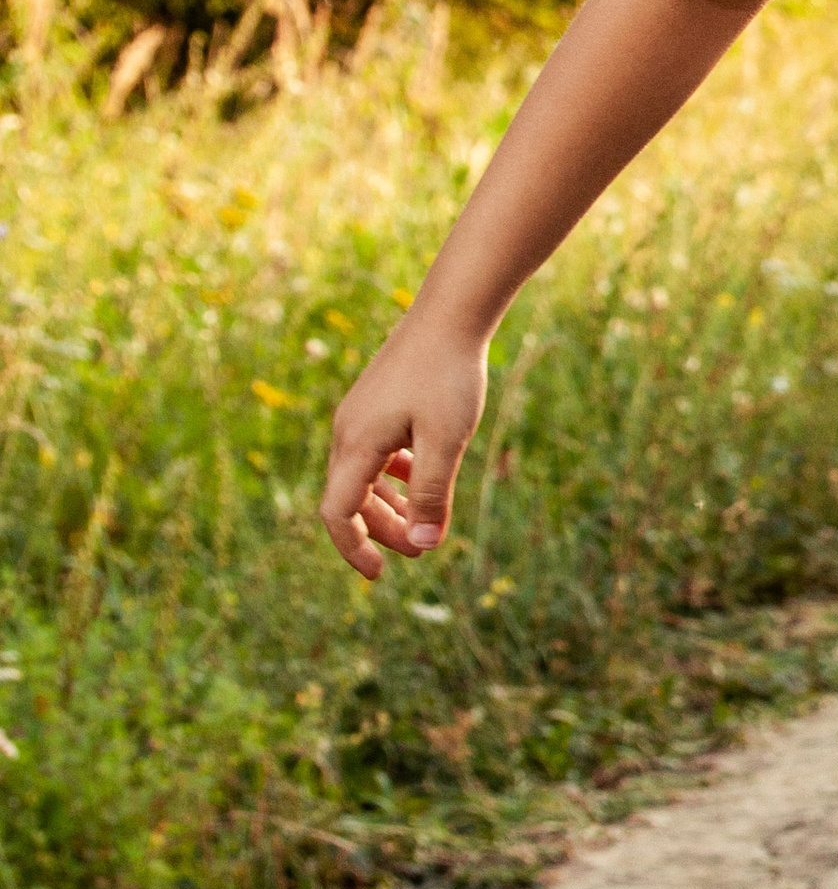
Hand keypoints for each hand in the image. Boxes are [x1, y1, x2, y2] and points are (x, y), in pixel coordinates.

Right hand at [320, 313, 489, 579]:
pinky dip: (393, 476)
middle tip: (421, 550)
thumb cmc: (448, 376)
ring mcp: (360, 415)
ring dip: (388, 505)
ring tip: (424, 523)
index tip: (379, 574)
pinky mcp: (376, 404)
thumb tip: (424, 545)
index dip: (353, 548)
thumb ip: (432, 495)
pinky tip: (419, 479)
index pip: (337, 513)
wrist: (450, 315)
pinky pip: (374, 454)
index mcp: (356, 445)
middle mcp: (347, 431)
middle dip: (380, 530)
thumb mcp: (445, 442)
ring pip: (362, 476)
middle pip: (349, 498)